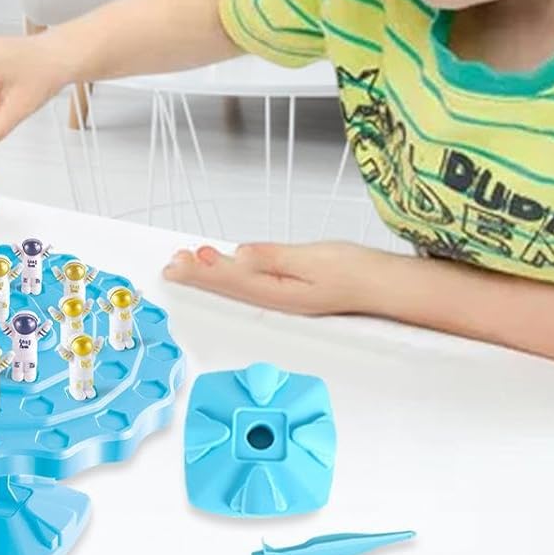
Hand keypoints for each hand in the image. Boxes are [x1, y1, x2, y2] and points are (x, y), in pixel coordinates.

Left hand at [161, 240, 385, 315]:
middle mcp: (276, 300)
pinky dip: (230, 274)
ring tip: (185, 263)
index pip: (232, 281)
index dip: (204, 271)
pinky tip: (221, 265)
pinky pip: (250, 284)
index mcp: (279, 294)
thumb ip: (273, 257)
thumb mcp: (311, 258)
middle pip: (229, 287)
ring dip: (209, 275)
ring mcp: (282, 298)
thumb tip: (239, 254)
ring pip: (237, 287)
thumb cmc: (352, 270)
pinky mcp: (288, 291)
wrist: (382, 284)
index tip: (183, 260)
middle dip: (197, 276)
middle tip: (171, 264)